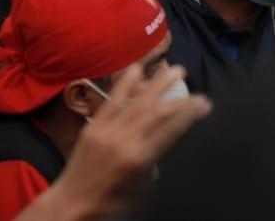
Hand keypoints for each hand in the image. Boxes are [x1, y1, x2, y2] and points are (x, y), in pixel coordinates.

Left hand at [24, 63, 211, 220]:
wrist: (69, 204)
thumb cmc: (110, 203)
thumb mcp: (142, 190)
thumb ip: (156, 165)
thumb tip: (171, 144)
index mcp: (139, 159)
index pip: (171, 129)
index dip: (190, 113)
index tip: (205, 104)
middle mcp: (124, 141)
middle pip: (158, 113)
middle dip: (181, 100)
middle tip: (198, 93)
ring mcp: (107, 132)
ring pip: (138, 103)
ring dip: (159, 84)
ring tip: (176, 70)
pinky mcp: (93, 127)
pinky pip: (111, 102)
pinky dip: (124, 85)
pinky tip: (136, 69)